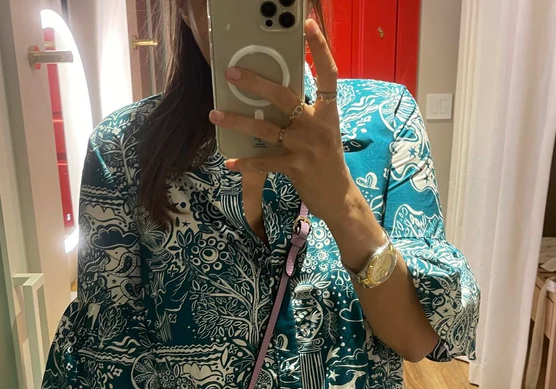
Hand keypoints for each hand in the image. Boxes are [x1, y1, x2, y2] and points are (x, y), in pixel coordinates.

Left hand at [209, 19, 359, 225]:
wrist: (338, 196)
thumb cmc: (326, 161)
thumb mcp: (323, 131)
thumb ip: (304, 112)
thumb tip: (273, 96)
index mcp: (328, 111)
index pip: (328, 73)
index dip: (320, 47)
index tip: (308, 24)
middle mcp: (318, 125)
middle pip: (285, 96)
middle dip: (256, 83)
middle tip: (232, 73)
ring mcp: (307, 146)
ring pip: (266, 128)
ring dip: (238, 121)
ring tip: (216, 115)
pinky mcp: (296, 167)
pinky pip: (265, 162)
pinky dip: (247, 162)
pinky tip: (231, 161)